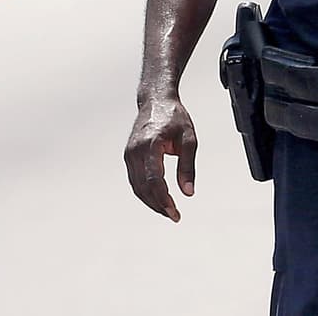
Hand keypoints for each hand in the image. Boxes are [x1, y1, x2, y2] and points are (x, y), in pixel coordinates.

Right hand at [124, 96, 197, 221]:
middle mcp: (135, 151)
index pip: (155, 179)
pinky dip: (145, 192)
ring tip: (167, 211)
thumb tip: (188, 192)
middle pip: (144, 187)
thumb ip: (188, 167)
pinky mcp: (128, 156)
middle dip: (158, 205)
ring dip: (151, 202)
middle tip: (174, 216)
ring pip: (137, 187)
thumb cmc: (174, 118)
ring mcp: (129, 154)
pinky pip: (135, 180)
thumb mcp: (189, 140)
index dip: (164, 199)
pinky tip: (157, 199)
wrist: (156, 101)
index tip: (175, 212)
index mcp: (151, 145)